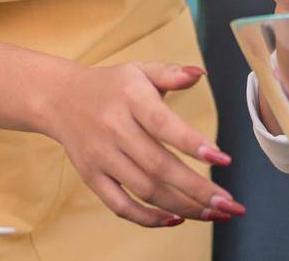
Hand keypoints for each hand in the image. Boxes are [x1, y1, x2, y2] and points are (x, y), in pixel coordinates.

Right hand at [43, 61, 241, 226]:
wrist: (60, 99)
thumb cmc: (111, 85)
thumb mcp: (140, 70)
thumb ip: (171, 73)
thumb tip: (200, 73)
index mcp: (131, 98)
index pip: (163, 124)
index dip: (193, 144)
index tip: (223, 159)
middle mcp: (115, 129)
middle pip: (158, 166)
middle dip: (197, 189)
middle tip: (228, 203)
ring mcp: (102, 157)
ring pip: (144, 190)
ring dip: (182, 206)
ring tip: (212, 213)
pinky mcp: (92, 177)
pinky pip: (120, 205)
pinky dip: (148, 218)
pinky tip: (177, 219)